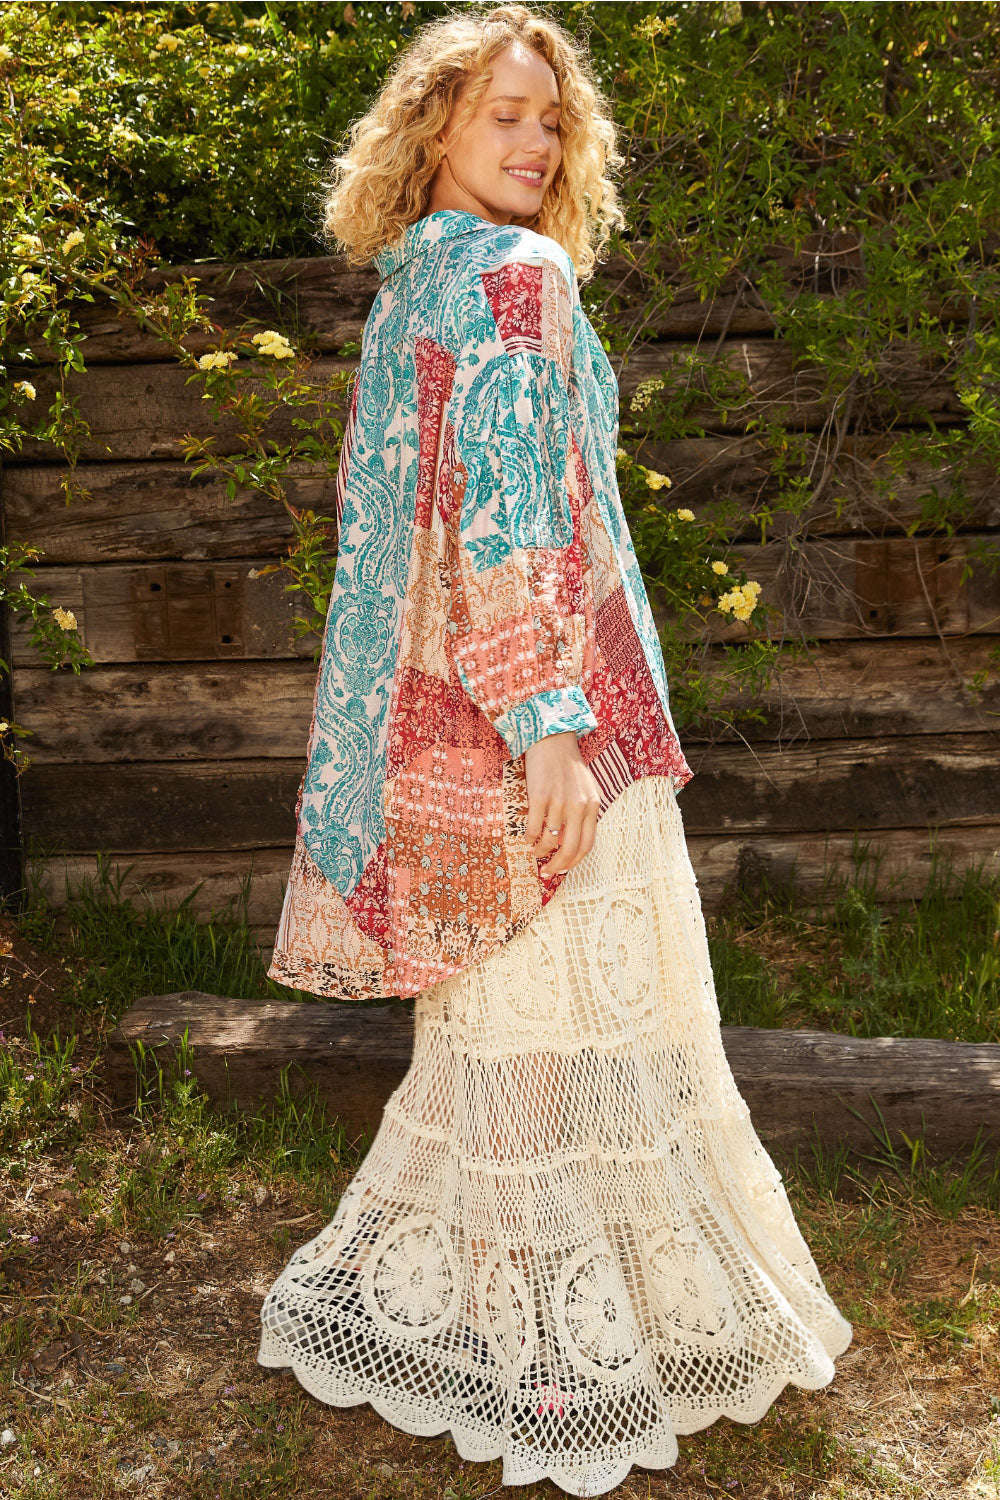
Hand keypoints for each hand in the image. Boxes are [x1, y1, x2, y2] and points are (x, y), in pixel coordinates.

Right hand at [523, 730, 601, 875]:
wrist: (552, 739)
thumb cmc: (568, 765)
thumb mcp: (586, 789)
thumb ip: (584, 813)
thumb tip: (571, 840)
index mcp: (593, 806)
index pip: (586, 844)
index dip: (574, 862)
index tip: (563, 869)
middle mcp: (578, 807)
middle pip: (569, 848)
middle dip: (557, 865)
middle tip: (547, 872)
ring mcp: (558, 802)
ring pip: (548, 840)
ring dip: (539, 850)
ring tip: (534, 850)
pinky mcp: (539, 797)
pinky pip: (533, 828)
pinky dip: (528, 837)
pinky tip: (527, 837)